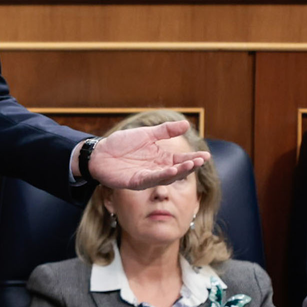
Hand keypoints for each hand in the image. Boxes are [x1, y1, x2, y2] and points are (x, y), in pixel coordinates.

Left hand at [85, 119, 209, 189]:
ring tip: (190, 165)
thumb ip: (165, 131)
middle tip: (202, 160)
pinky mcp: (135, 182)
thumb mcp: (146, 134)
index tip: (206, 156)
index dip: (193, 158)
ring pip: (166, 176)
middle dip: (190, 166)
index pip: (181, 159)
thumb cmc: (122, 144)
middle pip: (177, 169)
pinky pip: (151, 179)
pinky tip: (171, 170)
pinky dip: (161, 175)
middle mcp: (156, 169)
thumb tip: (187, 124)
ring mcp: (147, 177)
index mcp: (160, 158)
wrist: (100, 152)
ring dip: (179, 171)